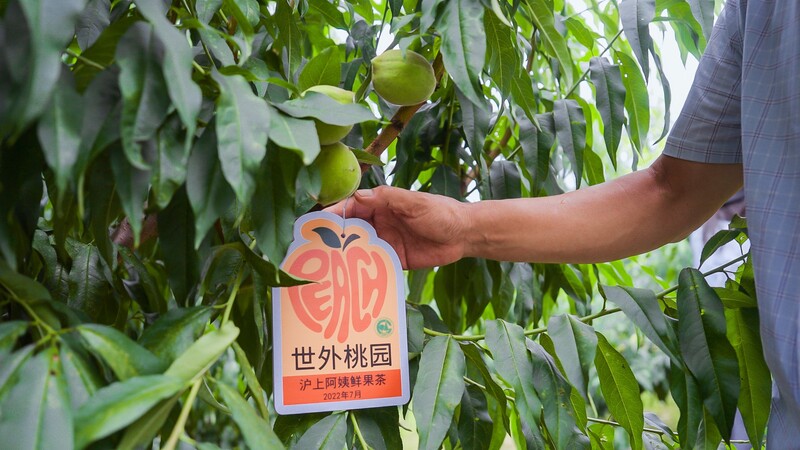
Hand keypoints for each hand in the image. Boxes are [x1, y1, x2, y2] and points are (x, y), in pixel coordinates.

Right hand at [325, 186, 469, 269]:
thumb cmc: (440, 212)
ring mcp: (384, 243)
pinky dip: (362, 273)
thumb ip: (387, 198)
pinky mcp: (393, 261)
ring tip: (325, 271)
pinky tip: (349, 282)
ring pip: (358, 250)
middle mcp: (378, 224)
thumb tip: (357, 196)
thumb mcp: (414, 202)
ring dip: (344, 258)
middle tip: (313, 253)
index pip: (350, 208)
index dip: (332, 216)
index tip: (315, 225)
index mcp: (380, 205)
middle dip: (332, 240)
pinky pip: (373, 267)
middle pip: (349, 231)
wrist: (464, 235)